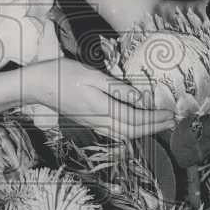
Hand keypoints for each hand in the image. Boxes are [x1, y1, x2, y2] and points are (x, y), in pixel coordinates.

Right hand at [24, 58, 178, 140]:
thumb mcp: (92, 75)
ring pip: (124, 134)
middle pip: (133, 131)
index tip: (170, 114)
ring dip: (144, 131)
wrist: (37, 86)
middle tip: (173, 120)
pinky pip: (115, 132)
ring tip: (160, 123)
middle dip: (154, 127)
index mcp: (101, 108)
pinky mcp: (89, 123)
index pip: (136, 119)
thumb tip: (141, 99)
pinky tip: (137, 124)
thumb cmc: (63, 74)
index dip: (155, 118)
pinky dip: (131, 130)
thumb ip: (118, 89)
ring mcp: (93, 124)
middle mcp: (99, 121)